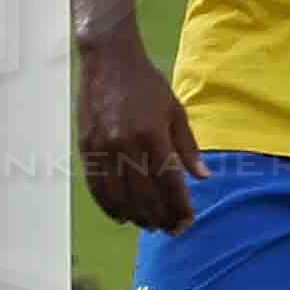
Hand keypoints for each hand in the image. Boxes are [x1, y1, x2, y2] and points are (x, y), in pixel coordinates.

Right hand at [75, 29, 202, 232]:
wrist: (108, 59)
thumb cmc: (146, 83)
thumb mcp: (175, 110)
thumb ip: (188, 147)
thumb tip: (202, 178)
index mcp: (153, 133)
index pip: (169, 182)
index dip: (179, 207)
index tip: (187, 221)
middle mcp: (127, 143)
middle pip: (145, 195)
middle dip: (160, 217)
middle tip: (171, 230)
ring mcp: (104, 147)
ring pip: (120, 196)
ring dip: (136, 216)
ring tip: (149, 225)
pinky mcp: (87, 146)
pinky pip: (97, 186)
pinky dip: (109, 206)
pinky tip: (121, 215)